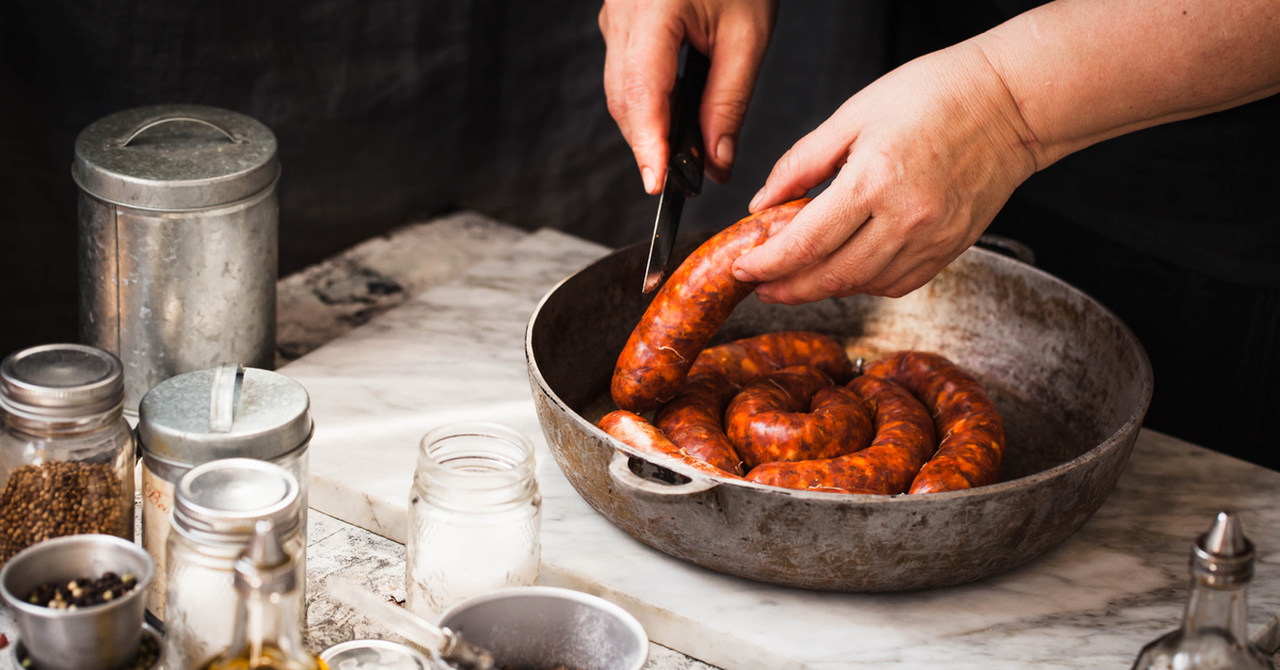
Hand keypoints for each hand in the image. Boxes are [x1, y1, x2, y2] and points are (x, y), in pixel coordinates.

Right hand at [599, 0, 777, 192]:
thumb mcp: (747, 35)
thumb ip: (729, 103)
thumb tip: (716, 162)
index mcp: (653, 8)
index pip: (642, 91)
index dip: (649, 144)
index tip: (658, 183)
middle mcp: (622, 14)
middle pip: (625, 100)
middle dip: (650, 145)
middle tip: (684, 181)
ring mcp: (614, 18)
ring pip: (621, 92)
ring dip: (649, 129)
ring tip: (683, 158)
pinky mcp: (620, 23)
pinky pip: (625, 75)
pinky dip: (648, 106)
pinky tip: (673, 122)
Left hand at [733, 42, 1038, 302]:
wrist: (1010, 103)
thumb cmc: (935, 95)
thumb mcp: (853, 115)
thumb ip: (801, 163)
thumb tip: (762, 205)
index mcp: (874, 180)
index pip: (805, 243)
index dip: (766, 264)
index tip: (742, 269)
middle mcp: (905, 219)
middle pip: (831, 276)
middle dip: (786, 288)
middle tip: (759, 285)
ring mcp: (932, 240)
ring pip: (862, 286)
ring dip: (821, 288)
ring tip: (794, 278)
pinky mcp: (950, 250)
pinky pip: (895, 284)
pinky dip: (862, 284)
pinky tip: (843, 270)